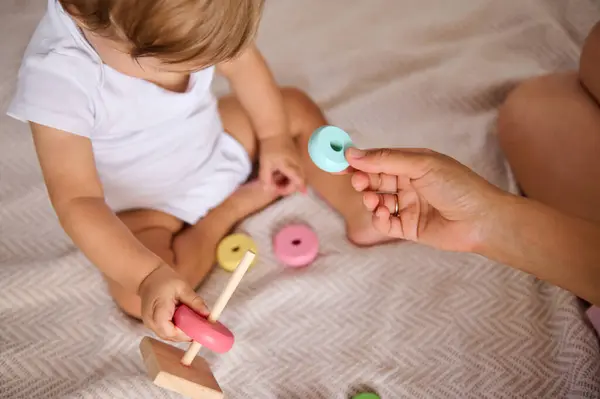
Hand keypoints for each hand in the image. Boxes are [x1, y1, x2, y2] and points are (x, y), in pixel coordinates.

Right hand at [138, 264, 208, 340]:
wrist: (149, 277)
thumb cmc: (165, 280)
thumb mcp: (182, 287)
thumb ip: (194, 301)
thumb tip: (207, 314)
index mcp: (158, 310)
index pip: (169, 331)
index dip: (184, 333)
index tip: (198, 329)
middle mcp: (150, 321)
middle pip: (169, 336)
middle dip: (185, 334)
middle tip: (199, 327)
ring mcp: (150, 324)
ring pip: (168, 336)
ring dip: (181, 333)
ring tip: (192, 323)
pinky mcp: (152, 325)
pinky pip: (165, 332)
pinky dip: (176, 330)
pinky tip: (184, 321)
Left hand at [259, 135, 304, 194]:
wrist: (274, 131)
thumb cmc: (269, 147)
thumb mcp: (265, 164)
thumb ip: (266, 179)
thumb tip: (267, 191)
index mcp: (292, 167)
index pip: (298, 183)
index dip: (288, 190)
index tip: (276, 189)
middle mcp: (299, 164)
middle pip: (301, 181)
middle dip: (290, 187)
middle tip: (278, 187)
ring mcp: (299, 160)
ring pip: (300, 175)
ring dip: (291, 181)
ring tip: (279, 181)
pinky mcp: (297, 157)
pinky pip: (298, 170)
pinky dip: (292, 175)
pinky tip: (282, 174)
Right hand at [346, 147, 509, 251]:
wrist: (482, 220)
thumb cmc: (458, 186)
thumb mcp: (421, 164)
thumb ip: (385, 159)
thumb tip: (353, 153)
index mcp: (412, 164)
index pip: (379, 160)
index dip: (359, 162)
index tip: (340, 163)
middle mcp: (409, 184)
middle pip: (375, 180)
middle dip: (363, 181)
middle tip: (358, 182)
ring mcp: (408, 206)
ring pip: (377, 202)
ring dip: (370, 200)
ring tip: (373, 200)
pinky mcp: (408, 228)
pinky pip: (385, 223)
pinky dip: (379, 219)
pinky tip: (384, 214)